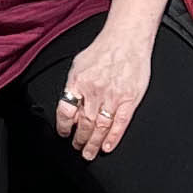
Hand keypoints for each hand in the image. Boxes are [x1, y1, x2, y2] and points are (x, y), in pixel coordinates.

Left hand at [54, 17, 153, 161]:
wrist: (127, 39)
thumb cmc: (104, 49)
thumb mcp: (79, 64)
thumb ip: (73, 84)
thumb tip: (68, 102)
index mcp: (79, 81)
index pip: (66, 111)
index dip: (63, 126)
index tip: (64, 134)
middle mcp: (94, 90)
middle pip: (84, 123)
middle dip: (79, 139)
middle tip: (77, 147)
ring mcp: (113, 96)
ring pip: (100, 127)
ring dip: (93, 143)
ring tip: (89, 153)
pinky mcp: (129, 99)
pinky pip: (120, 123)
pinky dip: (113, 138)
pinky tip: (107, 147)